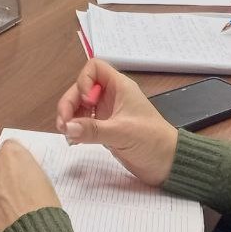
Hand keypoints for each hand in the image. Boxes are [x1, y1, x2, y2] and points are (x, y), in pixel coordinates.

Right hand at [55, 60, 178, 186]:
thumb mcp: (122, 133)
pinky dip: (76, 128)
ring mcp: (108, 112)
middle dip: (70, 103)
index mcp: (119, 87)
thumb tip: (67, 127)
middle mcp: (112, 96)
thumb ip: (93, 130)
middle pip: (81, 89)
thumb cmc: (152, 140)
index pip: (94, 68)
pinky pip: (84, 122)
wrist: (167, 163)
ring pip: (80, 106)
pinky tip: (73, 139)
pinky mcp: (105, 128)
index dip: (84, 81)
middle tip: (63, 124)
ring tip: (67, 133)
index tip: (86, 101)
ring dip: (70, 117)